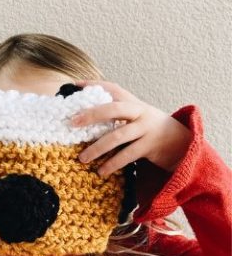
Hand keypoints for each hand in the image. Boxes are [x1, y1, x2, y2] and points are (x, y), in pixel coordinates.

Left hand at [70, 80, 191, 176]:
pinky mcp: (150, 146)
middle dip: (92, 114)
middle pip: (114, 109)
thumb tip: (82, 119)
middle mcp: (140, 112)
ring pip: (118, 136)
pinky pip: (127, 155)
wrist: (182, 142)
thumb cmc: (148, 130)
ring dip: (98, 148)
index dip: (94, 84)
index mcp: (133, 103)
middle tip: (72, 122)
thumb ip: (116, 116)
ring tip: (83, 158)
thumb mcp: (135, 117)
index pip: (112, 88)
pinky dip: (112, 164)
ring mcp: (146, 128)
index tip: (74, 84)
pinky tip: (101, 171)